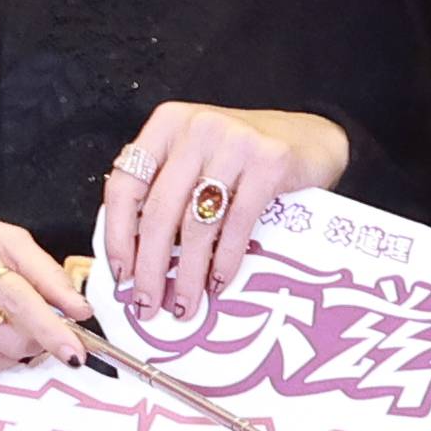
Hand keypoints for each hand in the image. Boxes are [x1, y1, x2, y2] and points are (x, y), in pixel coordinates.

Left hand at [96, 103, 346, 325]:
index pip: (124, 186)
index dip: (116, 235)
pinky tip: (218, 283)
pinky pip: (237, 224)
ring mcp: (234, 143)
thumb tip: (134, 253)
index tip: (119, 274)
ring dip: (188, 273)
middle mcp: (195, 129)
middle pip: (158, 211)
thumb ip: (165, 189)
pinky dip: (225, 260)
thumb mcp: (197, 158)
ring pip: (196, 224)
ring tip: (184, 305)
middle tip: (146, 304)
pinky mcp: (270, 163)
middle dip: (150, 267)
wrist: (314, 137)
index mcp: (166, 125)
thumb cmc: (246, 155)